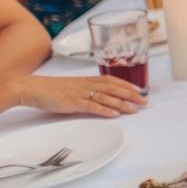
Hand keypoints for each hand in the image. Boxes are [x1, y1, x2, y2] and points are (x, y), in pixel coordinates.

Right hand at [7, 75, 146, 117]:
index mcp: (87, 80)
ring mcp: (80, 93)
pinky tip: (114, 114)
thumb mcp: (73, 86)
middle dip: (131, 95)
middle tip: (145, 101)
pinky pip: (91, 106)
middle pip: (114, 88)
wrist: (33, 88)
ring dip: (122, 103)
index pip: (112, 80)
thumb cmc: (52, 88)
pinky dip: (104, 110)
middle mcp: (87, 84)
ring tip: (135, 109)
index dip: (127, 85)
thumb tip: (100, 96)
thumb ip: (87, 89)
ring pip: (106, 97)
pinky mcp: (72, 102)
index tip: (140, 90)